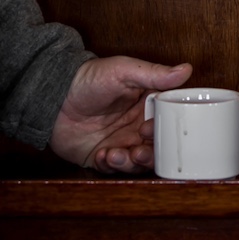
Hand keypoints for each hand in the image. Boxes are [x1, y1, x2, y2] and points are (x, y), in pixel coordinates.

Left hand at [49, 56, 191, 172]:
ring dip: (131, 163)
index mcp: (148, 105)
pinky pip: (115, 169)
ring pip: (139, 163)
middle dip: (150, 154)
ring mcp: (121, 142)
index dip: (165, 130)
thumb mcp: (123, 71)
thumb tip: (185, 69)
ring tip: (115, 154)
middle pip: (157, 148)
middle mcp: (137, 126)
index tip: (150, 128)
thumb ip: (154, 74)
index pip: (168, 123)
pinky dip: (111, 166)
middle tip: (137, 150)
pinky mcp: (103, 156)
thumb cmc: (88, 78)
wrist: (53, 96)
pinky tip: (102, 155)